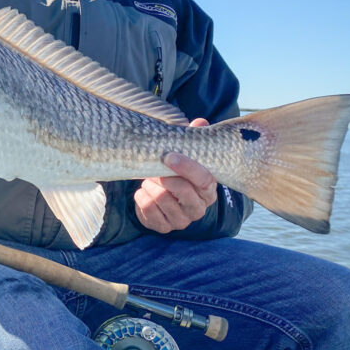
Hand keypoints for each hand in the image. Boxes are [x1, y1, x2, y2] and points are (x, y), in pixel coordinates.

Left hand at [134, 118, 217, 233]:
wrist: (161, 198)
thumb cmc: (176, 174)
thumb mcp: (186, 157)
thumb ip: (192, 141)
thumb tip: (200, 122)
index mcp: (208, 191)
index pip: (204, 180)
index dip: (187, 167)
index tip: (169, 156)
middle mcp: (198, 209)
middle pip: (182, 190)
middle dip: (163, 176)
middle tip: (154, 168)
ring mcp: (181, 221)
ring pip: (161, 198)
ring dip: (150, 185)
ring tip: (149, 180)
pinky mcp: (163, 227)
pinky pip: (147, 209)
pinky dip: (141, 196)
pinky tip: (144, 191)